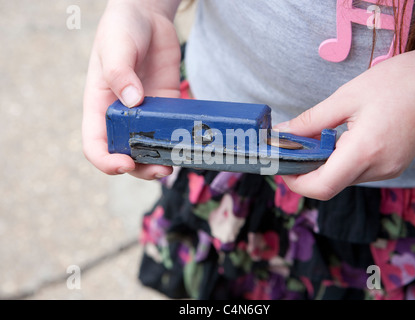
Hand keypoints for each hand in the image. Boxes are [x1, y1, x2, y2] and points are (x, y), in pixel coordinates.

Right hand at [82, 0, 180, 179]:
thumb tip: (133, 102)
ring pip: (149, 147)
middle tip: (161, 171)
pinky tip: (188, 145)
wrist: (147, 16)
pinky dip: (177, 141)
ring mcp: (144, 113)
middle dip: (141, 168)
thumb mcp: (115, 48)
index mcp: (98, 105)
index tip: (124, 163)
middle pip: (125, 153)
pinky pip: (169, 129)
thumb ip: (120, 73)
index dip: (106, 160)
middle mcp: (120, 115)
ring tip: (176, 164)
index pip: (94, 144)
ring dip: (161, 160)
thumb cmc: (122, 29)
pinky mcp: (165, 106)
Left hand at [275, 39, 414, 199]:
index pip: (322, 187)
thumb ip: (310, 121)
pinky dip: (339, 160)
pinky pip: (358, 171)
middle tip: (289, 148)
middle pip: (330, 184)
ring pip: (343, 179)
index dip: (295, 182)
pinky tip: (334, 139)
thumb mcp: (346, 97)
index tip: (279, 165)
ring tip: (311, 138)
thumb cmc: (400, 81)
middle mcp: (379, 168)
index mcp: (365, 151)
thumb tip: (281, 134)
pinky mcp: (393, 164)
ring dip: (322, 165)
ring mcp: (389, 169)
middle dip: (304, 171)